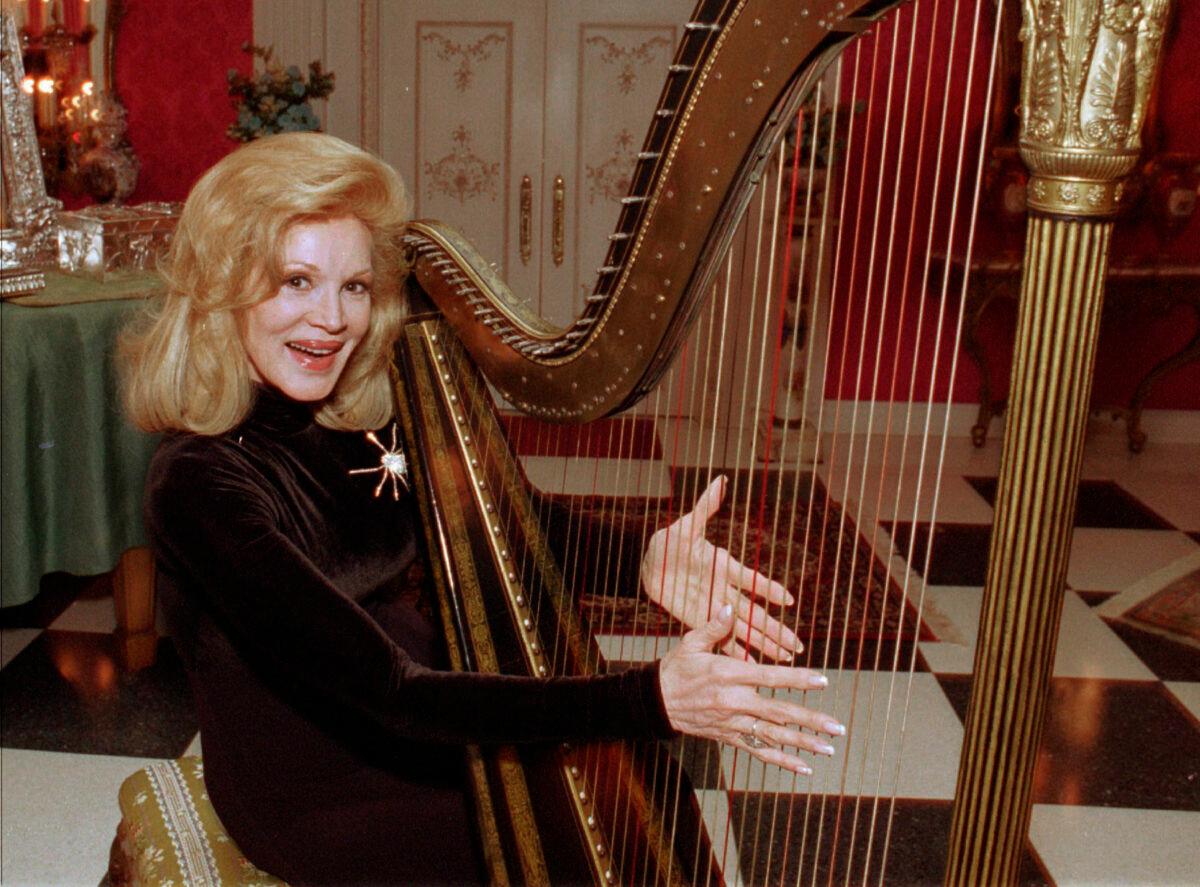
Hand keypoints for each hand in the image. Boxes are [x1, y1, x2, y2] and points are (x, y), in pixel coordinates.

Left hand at [641, 476, 801, 660]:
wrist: (654, 564)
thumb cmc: (672, 540)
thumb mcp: (686, 525)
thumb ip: (705, 507)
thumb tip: (720, 481)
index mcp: (724, 567)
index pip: (750, 580)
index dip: (767, 589)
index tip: (787, 600)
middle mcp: (725, 590)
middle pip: (754, 614)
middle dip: (776, 630)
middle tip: (798, 646)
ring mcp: (715, 608)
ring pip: (744, 630)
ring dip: (763, 645)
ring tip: (785, 660)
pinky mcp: (703, 620)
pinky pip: (722, 639)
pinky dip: (736, 652)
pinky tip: (752, 666)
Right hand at [658, 605, 842, 773]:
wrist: (656, 702)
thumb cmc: (676, 668)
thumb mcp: (691, 643)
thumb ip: (714, 626)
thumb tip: (731, 607)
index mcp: (727, 675)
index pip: (769, 677)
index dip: (797, 680)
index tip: (822, 681)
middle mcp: (733, 702)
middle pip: (778, 712)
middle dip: (810, 720)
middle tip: (837, 727)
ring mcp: (732, 723)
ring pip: (772, 735)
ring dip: (803, 743)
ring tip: (829, 748)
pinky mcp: (729, 737)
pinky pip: (759, 751)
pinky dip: (782, 760)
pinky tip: (804, 766)